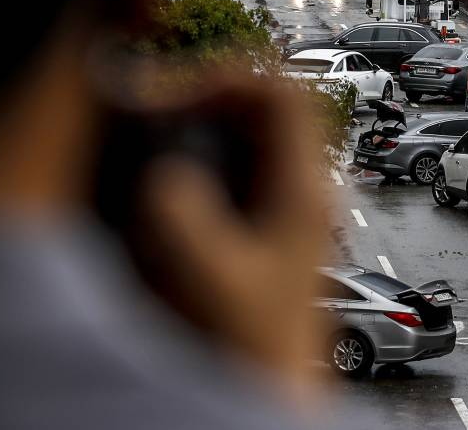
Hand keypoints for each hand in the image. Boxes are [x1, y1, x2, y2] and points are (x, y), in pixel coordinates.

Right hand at [139, 76, 328, 402]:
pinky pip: (247, 159)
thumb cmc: (257, 349)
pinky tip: (177, 166)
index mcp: (304, 192)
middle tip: (161, 102)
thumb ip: (182, 220)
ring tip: (164, 121)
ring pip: (259, 130)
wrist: (272, 388)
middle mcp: (306, 189)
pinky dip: (212, 145)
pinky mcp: (274, 220)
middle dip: (214, 92)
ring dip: (212, 116)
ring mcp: (292, 203)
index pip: (283, 96)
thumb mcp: (210, 280)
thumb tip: (164, 173)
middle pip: (271, 105)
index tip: (177, 94)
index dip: (229, 79)